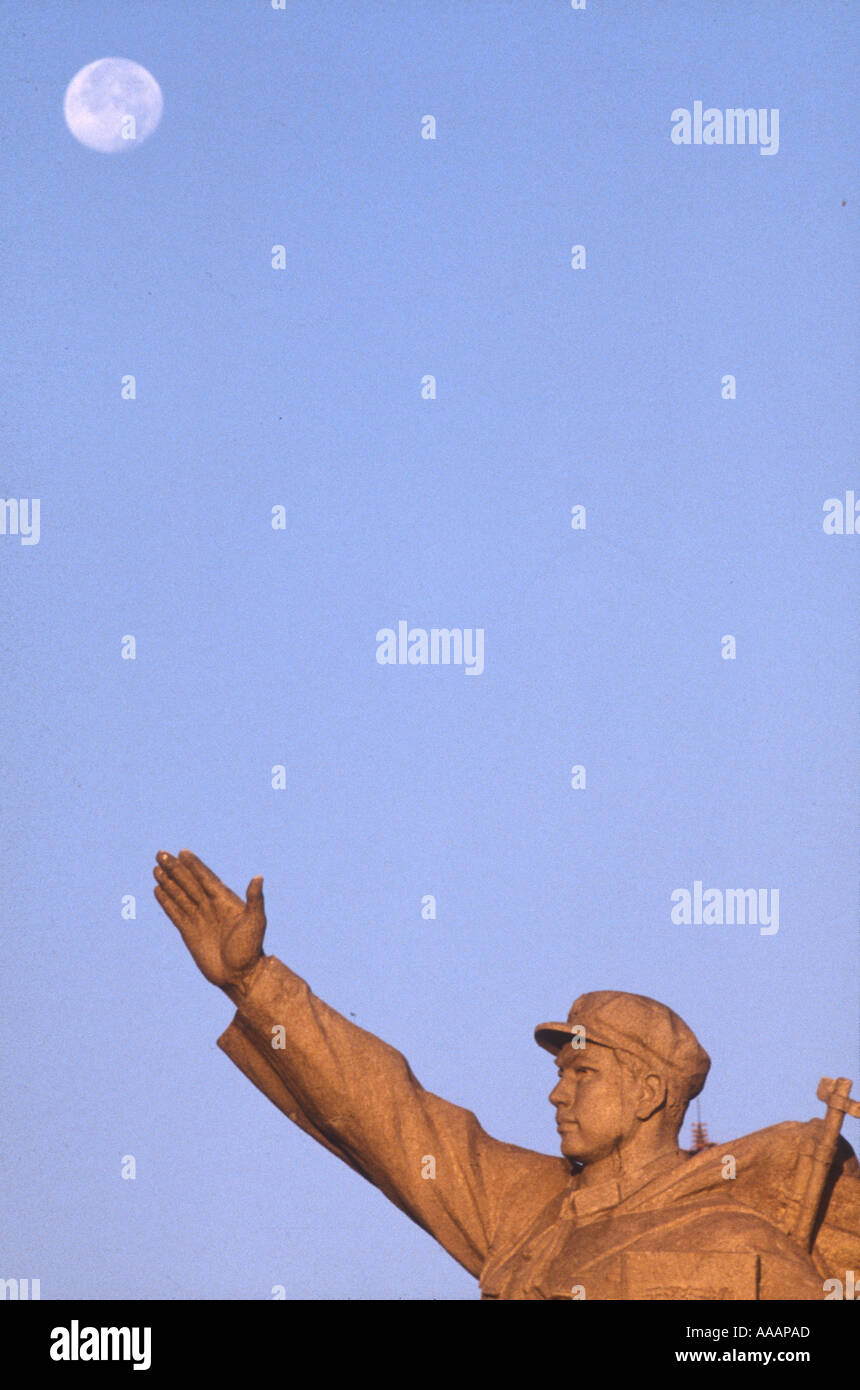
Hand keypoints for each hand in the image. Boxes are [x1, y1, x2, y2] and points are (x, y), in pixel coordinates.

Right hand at [153, 849, 266, 995]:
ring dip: (168, 881)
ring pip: (180, 895)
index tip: (183, 852)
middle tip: (161, 854)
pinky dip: (166, 901)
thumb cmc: (251, 950)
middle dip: (175, 869)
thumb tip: (258, 877)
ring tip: (156, 868)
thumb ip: (254, 900)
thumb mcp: (255, 922)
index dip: (194, 865)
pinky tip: (158, 890)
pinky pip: (175, 912)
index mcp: (225, 900)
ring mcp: (199, 918)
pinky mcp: (189, 932)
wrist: (240, 976)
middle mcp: (210, 906)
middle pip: (189, 883)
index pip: (206, 878)